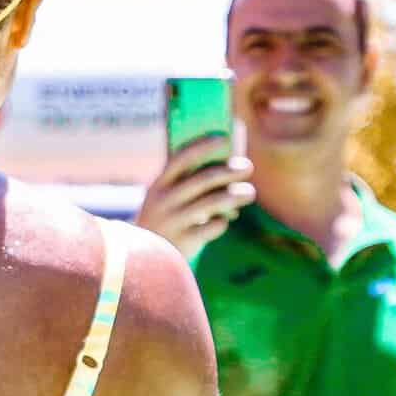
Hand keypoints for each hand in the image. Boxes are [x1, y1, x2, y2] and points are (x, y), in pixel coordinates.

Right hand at [136, 135, 254, 259]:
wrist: (146, 257)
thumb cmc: (166, 218)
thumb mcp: (165, 197)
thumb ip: (188, 182)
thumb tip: (227, 165)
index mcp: (159, 184)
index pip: (181, 158)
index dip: (203, 146)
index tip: (224, 138)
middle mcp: (164, 200)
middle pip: (204, 179)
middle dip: (229, 171)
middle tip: (248, 167)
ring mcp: (174, 221)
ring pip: (213, 202)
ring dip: (236, 195)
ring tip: (250, 192)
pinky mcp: (185, 241)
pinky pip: (214, 226)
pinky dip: (224, 220)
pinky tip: (224, 219)